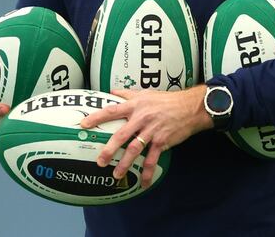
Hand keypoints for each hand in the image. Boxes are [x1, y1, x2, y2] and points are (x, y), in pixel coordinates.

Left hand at [80, 86, 212, 187]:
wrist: (190, 108)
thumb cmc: (167, 100)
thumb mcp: (146, 93)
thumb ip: (128, 94)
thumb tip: (112, 91)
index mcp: (136, 105)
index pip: (113, 110)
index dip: (97, 117)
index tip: (84, 124)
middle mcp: (142, 118)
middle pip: (121, 135)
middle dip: (109, 149)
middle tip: (100, 160)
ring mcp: (152, 131)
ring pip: (135, 149)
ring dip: (125, 164)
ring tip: (116, 174)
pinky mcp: (162, 141)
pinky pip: (152, 159)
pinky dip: (147, 172)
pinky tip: (143, 182)